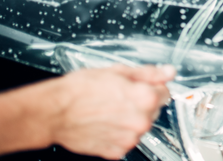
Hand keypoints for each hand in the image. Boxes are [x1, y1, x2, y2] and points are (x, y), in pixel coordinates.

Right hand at [47, 65, 174, 158]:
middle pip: (154, 110)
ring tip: (109, 109)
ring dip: (130, 119)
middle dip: (142, 103)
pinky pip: (125, 141)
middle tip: (120, 96)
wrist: (55, 111)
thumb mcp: (118, 71)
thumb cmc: (81, 89)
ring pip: (139, 126)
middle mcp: (141, 121)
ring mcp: (129, 139)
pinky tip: (104, 123)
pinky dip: (118, 134)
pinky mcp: (115, 152)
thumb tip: (168, 72)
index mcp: (146, 99)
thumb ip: (149, 73)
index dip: (153, 86)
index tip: (143, 85)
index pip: (166, 92)